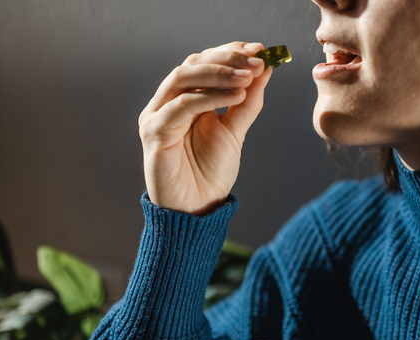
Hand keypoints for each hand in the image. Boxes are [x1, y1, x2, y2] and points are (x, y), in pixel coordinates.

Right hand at [139, 41, 272, 214]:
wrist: (197, 209)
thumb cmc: (210, 172)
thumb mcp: (235, 130)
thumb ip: (247, 100)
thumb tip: (265, 67)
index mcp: (182, 99)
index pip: (202, 62)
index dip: (229, 52)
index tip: (260, 50)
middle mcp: (166, 103)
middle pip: (192, 65)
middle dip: (226, 59)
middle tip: (257, 60)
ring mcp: (156, 116)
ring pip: (183, 78)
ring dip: (219, 73)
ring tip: (249, 76)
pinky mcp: (153, 133)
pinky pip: (182, 107)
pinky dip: (210, 98)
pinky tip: (237, 95)